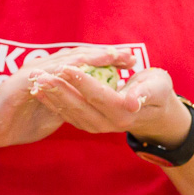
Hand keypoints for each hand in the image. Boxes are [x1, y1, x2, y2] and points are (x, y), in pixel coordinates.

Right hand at [0, 46, 133, 153]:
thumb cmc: (14, 122)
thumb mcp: (50, 114)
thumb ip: (68, 105)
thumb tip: (89, 104)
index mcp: (52, 76)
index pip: (83, 64)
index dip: (106, 62)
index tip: (130, 64)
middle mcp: (43, 68)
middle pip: (79, 56)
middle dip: (105, 54)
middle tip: (130, 54)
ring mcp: (32, 73)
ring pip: (66, 60)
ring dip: (91, 57)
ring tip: (113, 55)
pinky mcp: (21, 82)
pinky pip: (48, 73)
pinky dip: (66, 70)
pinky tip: (84, 69)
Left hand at [32, 63, 192, 145]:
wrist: (154, 110)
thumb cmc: (158, 91)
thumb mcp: (158, 88)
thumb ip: (144, 93)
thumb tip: (131, 101)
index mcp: (124, 112)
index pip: (99, 95)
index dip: (82, 81)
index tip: (66, 67)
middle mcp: (108, 124)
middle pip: (80, 105)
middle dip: (59, 89)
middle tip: (41, 74)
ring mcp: (96, 126)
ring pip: (70, 112)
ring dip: (51, 97)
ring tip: (35, 81)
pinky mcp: (87, 124)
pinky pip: (67, 115)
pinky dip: (52, 104)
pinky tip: (37, 91)